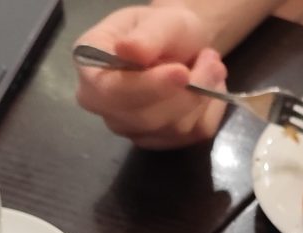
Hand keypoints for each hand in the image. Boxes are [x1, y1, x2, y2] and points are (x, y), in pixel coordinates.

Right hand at [74, 6, 227, 149]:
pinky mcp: (162, 142)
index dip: (148, 87)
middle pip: (144, 118)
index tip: (181, 72)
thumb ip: (146, 37)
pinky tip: (208, 86)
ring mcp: (131, 129)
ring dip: (203, 95)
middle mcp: (103, 107)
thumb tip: (128, 50)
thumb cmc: (161, 28)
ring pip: (174, 128)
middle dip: (186, 92)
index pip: (111, 93)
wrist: (179, 44)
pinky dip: (211, 108)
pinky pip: (195, 134)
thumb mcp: (157, 20)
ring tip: (209, 63)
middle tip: (211, 58)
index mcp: (91, 71)